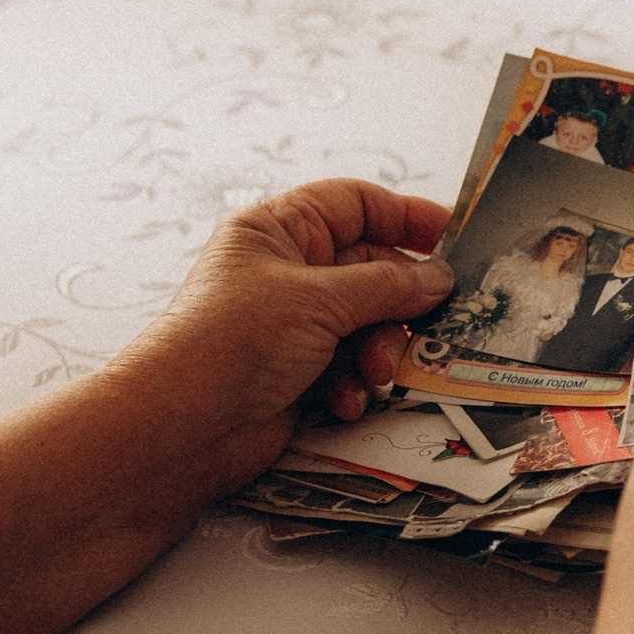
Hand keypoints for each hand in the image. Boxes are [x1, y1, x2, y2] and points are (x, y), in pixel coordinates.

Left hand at [100, 179, 453, 496]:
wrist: (181, 428)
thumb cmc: (230, 343)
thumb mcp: (318, 300)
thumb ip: (388, 284)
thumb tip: (439, 277)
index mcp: (277, 231)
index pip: (354, 205)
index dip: (404, 217)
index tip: (452, 237)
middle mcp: (286, 271)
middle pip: (371, 269)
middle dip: (397, 302)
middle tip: (426, 323)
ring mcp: (292, 323)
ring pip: (368, 322)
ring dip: (378, 350)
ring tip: (371, 372)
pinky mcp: (298, 371)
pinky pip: (350, 365)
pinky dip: (355, 383)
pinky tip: (345, 400)